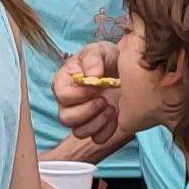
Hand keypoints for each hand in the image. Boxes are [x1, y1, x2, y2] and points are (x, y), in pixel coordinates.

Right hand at [49, 41, 122, 155]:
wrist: (126, 70)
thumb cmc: (108, 58)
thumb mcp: (101, 50)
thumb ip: (93, 58)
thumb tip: (91, 76)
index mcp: (64, 82)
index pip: (62, 96)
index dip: (80, 94)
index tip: (97, 86)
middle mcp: (68, 103)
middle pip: (66, 119)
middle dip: (88, 111)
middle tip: (105, 99)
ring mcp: (81, 118)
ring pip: (79, 132)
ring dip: (98, 122)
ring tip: (112, 107)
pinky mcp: (96, 127)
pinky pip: (97, 139)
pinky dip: (108, 131)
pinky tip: (116, 116)